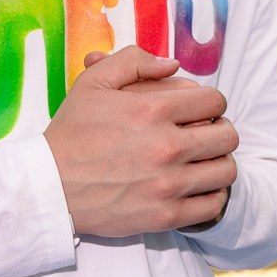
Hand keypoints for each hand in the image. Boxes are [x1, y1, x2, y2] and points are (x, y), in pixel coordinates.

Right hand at [44, 46, 238, 237]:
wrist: (49, 188)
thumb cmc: (71, 133)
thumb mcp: (93, 83)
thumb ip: (134, 61)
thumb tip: (173, 65)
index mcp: (153, 110)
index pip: (214, 101)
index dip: (211, 102)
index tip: (201, 111)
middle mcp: (167, 146)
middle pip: (227, 136)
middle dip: (220, 130)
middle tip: (205, 134)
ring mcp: (168, 184)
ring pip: (225, 170)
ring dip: (219, 162)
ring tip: (204, 161)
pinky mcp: (165, 215)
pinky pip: (212, 205)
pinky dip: (212, 195)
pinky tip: (197, 188)